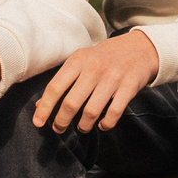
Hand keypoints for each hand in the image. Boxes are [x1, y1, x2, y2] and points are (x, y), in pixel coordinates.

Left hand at [31, 32, 159, 132]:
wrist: (140, 48)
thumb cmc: (104, 58)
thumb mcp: (81, 62)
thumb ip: (62, 81)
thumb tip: (40, 105)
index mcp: (78, 61)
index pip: (55, 87)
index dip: (44, 108)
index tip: (38, 123)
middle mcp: (94, 69)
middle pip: (71, 103)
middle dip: (61, 121)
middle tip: (58, 129)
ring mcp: (112, 78)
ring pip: (91, 112)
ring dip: (83, 125)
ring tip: (82, 127)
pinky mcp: (128, 88)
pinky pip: (114, 113)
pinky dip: (106, 124)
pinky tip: (102, 125)